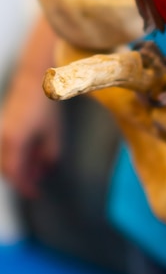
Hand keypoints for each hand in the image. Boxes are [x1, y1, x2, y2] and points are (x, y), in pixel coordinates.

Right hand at [0, 70, 60, 197]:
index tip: (35, 194)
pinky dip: (18, 154)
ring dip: (19, 166)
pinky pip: (7, 146)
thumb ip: (50, 153)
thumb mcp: (54, 132)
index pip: (15, 173)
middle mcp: (4, 137)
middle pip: (7, 168)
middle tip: (36, 184)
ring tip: (37, 168)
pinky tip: (33, 152)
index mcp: (15, 142)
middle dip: (21, 178)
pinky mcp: (5, 122)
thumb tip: (47, 168)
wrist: (35, 79)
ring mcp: (2, 129)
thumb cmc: (46, 104)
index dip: (25, 186)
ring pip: (5, 157)